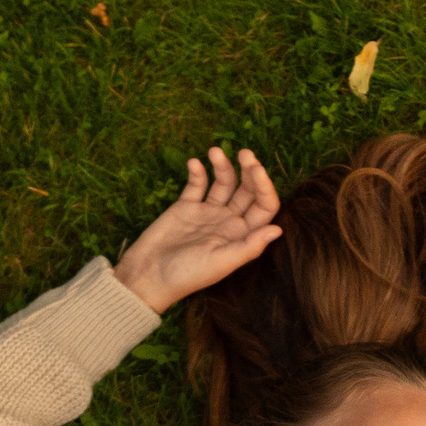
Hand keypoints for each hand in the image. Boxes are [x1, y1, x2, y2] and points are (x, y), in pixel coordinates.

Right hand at [112, 147, 281, 313]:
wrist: (148, 275)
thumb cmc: (186, 275)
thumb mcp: (220, 262)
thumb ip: (249, 247)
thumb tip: (278, 229)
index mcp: (242, 236)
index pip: (264, 207)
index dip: (264, 187)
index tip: (255, 168)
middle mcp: (229, 222)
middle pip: (247, 191)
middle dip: (249, 170)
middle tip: (245, 153)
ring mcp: (208, 213)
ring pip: (223, 182)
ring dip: (223, 165)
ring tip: (215, 150)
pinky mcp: (186, 206)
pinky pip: (197, 184)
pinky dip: (197, 172)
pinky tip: (194, 163)